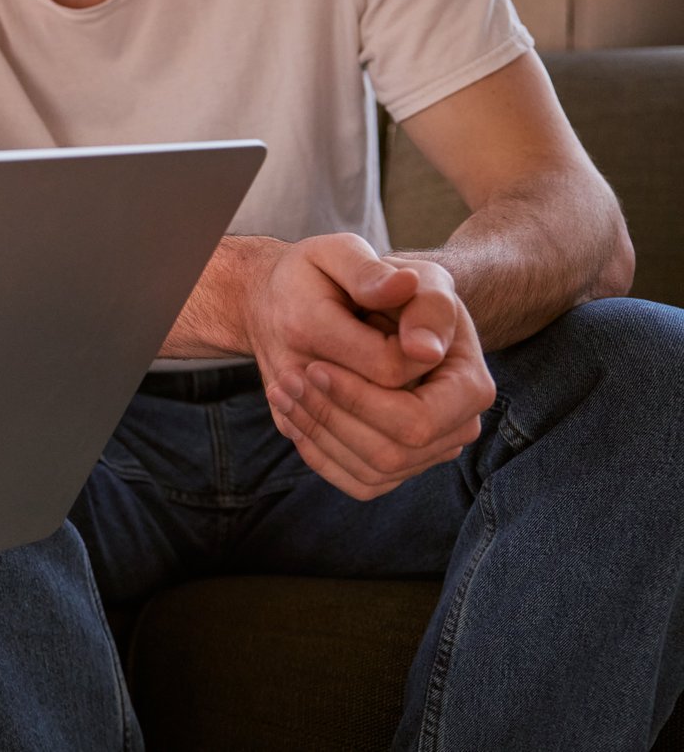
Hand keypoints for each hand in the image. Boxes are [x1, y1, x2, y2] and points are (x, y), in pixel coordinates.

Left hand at [249, 235, 493, 499]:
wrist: (360, 304)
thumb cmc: (380, 284)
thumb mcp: (402, 271)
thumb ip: (416, 300)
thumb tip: (423, 347)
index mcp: (470, 384)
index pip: (418, 419)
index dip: (361, 398)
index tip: (315, 365)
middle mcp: (456, 426)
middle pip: (393, 453)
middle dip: (334, 418)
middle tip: (287, 379)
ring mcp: (427, 452)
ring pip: (371, 471)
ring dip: (318, 433)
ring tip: (280, 388)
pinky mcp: (394, 465)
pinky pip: (355, 480)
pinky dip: (317, 451)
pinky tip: (291, 413)